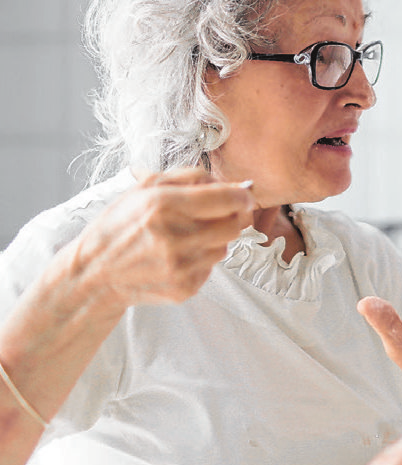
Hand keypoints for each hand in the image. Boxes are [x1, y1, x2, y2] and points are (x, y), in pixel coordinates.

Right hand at [68, 168, 255, 309]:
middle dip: (234, 215)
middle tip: (222, 213)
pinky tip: (179, 255)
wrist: (95, 272)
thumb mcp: (144, 189)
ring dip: (216, 238)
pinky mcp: (185, 287)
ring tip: (189, 235)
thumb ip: (189, 177)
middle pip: (235, 224)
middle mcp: (175, 237)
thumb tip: (230, 183)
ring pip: (226, 246)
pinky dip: (202, 259)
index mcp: (163, 205)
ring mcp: (181, 266)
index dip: (242, 196)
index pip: (227, 199)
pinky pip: (211, 268)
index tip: (244, 195)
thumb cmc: (120, 226)